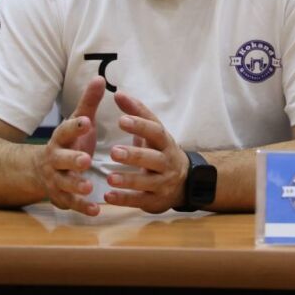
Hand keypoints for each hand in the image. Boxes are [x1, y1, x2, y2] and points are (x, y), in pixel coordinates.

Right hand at [35, 76, 104, 215]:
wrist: (40, 169)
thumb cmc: (69, 142)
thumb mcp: (78, 122)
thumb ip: (89, 103)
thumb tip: (100, 77)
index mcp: (61, 139)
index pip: (66, 131)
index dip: (75, 126)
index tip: (86, 120)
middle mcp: (55, 159)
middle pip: (61, 159)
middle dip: (72, 160)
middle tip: (86, 160)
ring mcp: (56, 179)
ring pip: (64, 183)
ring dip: (75, 186)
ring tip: (88, 187)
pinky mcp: (61, 197)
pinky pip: (71, 203)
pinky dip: (82, 207)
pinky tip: (95, 210)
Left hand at [104, 91, 188, 213]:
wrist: (185, 181)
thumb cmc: (161, 151)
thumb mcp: (153, 131)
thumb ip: (137, 113)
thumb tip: (118, 93)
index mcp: (165, 142)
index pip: (155, 132)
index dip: (140, 126)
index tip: (121, 120)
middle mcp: (166, 162)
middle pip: (153, 158)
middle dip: (134, 155)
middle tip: (113, 151)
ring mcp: (163, 183)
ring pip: (147, 182)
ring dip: (128, 180)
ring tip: (110, 178)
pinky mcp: (156, 200)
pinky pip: (140, 200)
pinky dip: (124, 199)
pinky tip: (108, 196)